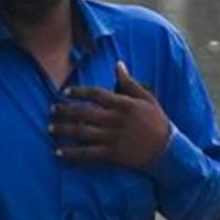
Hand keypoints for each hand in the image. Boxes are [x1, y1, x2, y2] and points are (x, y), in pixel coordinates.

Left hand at [49, 61, 171, 169]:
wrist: (168, 149)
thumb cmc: (158, 121)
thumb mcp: (148, 98)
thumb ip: (130, 83)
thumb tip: (118, 65)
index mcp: (124, 104)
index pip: (96, 94)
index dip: (79, 92)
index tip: (65, 92)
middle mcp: (116, 120)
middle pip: (84, 113)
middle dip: (65, 111)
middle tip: (52, 110)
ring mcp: (113, 138)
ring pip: (82, 132)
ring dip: (64, 130)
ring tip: (51, 128)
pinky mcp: (112, 154)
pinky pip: (88, 153)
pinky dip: (72, 153)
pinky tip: (59, 153)